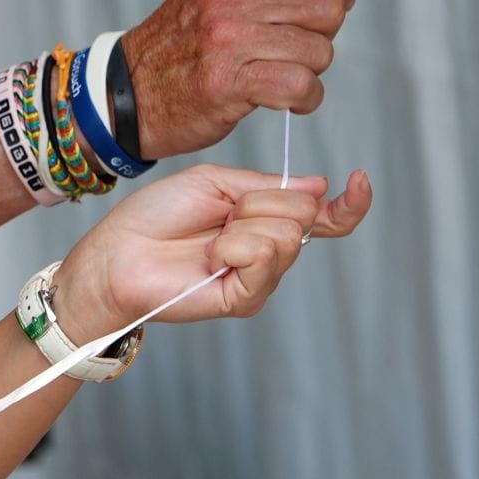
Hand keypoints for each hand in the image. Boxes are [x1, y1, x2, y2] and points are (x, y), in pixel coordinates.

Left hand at [53, 164, 372, 342]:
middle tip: (221, 213)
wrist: (117, 253)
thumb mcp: (214, 183)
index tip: (361, 180)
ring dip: (243, 224)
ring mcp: (259, 277)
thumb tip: (319, 186)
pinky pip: (265, 258)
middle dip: (260, 200)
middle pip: (302, 214)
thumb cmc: (156, 217)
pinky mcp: (245, 298)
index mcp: (263, 219)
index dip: (348, 203)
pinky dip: (237, 246)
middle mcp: (268, 250)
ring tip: (211, 237)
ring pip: (286, 235)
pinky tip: (213, 254)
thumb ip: (267, 186)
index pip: (323, 216)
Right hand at [120, 0, 359, 158]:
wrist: (129, 89)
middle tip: (292, 43)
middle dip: (323, 32)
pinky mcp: (228, 80)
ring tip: (277, 69)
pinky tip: (283, 96)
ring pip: (320, 50)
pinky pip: (302, 85)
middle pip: (327, 6)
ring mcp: (227, 36)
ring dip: (310, 68)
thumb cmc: (183, 42)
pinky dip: (304, 98)